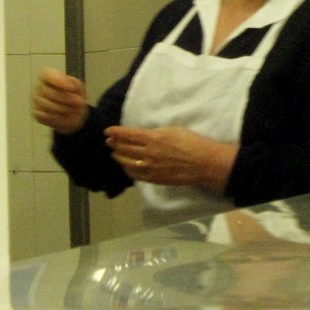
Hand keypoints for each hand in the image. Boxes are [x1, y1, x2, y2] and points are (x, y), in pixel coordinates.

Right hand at [32, 68, 87, 134]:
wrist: (74, 113)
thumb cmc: (74, 95)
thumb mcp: (78, 86)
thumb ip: (74, 84)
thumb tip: (70, 87)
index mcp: (49, 76)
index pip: (47, 75)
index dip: (58, 81)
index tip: (71, 88)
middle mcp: (39, 87)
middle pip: (49, 93)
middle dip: (66, 99)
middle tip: (78, 102)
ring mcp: (36, 101)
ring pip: (47, 106)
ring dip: (64, 109)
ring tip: (73, 110)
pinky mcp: (36, 113)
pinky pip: (45, 116)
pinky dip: (58, 118)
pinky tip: (64, 116)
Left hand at [104, 124, 236, 192]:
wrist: (202, 163)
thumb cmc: (192, 142)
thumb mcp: (173, 130)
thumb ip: (156, 133)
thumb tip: (145, 135)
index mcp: (153, 137)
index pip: (128, 134)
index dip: (116, 132)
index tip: (107, 131)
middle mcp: (148, 152)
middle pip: (124, 147)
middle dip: (114, 143)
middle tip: (109, 141)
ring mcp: (149, 167)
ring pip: (127, 161)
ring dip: (118, 156)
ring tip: (114, 153)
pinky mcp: (153, 178)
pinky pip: (135, 174)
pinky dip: (127, 169)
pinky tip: (125, 166)